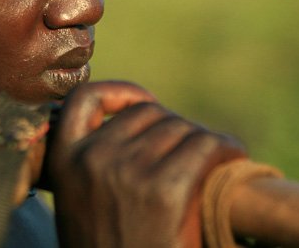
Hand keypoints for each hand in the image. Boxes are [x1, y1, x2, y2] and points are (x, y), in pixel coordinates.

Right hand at [47, 81, 244, 247]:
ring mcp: (129, 172)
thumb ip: (93, 165)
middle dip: (173, 128)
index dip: (120, 92)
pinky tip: (233, 161)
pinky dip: (226, 149)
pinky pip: (206, 146)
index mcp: (65, 162)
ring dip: (202, 141)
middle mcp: (93, 159)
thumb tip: (138, 117)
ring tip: (214, 162)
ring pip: (181, 128)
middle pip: (148, 113)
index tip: (144, 103)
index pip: (85, 98)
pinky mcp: (167, 191)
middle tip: (192, 155)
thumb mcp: (81, 206)